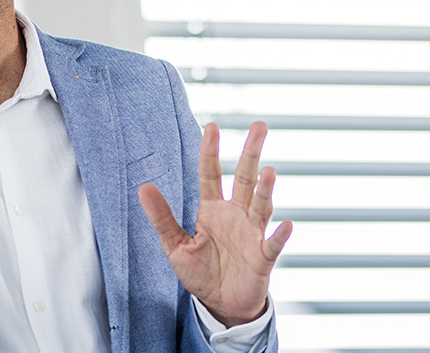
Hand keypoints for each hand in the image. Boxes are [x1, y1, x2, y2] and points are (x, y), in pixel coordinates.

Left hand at [138, 122, 292, 326]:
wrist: (221, 303)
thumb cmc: (200, 272)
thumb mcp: (174, 245)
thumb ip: (162, 218)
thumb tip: (143, 187)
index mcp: (212, 210)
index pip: (210, 174)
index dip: (210, 152)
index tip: (212, 127)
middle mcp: (235, 216)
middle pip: (243, 179)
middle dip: (251, 153)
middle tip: (259, 127)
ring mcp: (252, 234)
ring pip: (260, 206)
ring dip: (264, 190)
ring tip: (268, 172)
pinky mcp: (263, 258)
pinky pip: (273, 244)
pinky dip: (280, 235)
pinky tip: (286, 224)